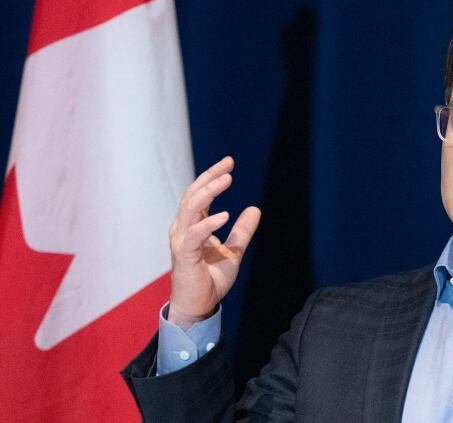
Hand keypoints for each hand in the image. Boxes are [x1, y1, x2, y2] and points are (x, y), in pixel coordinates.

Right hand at [168, 156, 260, 329]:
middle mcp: (183, 229)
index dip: (212, 177)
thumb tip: (255, 209)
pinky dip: (208, 224)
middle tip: (228, 165)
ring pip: (190, 208)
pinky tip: (225, 215)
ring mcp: (181, 241)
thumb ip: (242, 231)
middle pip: (193, 195)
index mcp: (192, 225)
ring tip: (227, 180)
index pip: (199, 194)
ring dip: (209, 192)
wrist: (199, 306)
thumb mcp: (233, 251)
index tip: (229, 163)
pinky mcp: (183, 256)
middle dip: (210, 178)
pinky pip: (194, 235)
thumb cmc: (211, 279)